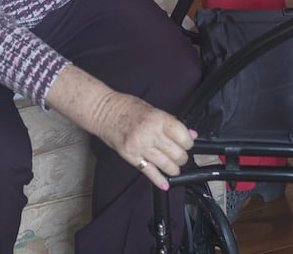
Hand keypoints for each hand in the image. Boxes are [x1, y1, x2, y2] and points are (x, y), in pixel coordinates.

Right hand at [45, 66, 194, 190]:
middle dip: (182, 157)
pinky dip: (159, 180)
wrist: (102, 111)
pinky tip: (165, 185)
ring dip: (173, 169)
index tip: (187, 143)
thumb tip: (190, 134)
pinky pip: (149, 172)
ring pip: (166, 165)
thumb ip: (171, 123)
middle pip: (177, 154)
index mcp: (157, 119)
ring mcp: (139, 147)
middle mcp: (150, 134)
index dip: (188, 142)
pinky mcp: (130, 157)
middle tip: (180, 155)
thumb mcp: (152, 109)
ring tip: (174, 167)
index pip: (183, 137)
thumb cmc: (126, 107)